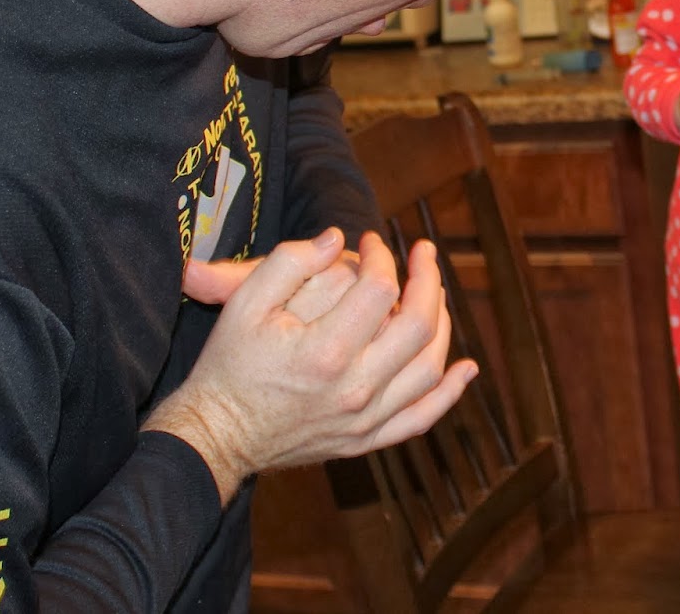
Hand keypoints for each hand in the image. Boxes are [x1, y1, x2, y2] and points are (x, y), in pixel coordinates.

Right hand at [148, 228, 475, 502]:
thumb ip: (289, 262)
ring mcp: (364, 420)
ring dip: (443, 323)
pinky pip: (421, 418)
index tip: (371, 240)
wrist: (213, 437)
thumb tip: (337, 239)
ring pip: (429, 367)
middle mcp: (354, 389)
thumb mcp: (243, 304)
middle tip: (423, 252)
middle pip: (419, 324)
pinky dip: (449, 394)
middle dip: (428, 278)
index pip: (380, 289)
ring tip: (435, 291)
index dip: (382, 255)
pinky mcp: (365, 441)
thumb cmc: (227, 366)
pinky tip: (466, 369)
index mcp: (325, 352)